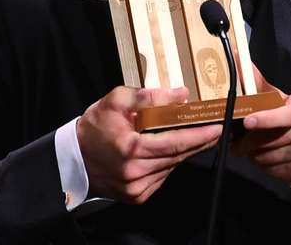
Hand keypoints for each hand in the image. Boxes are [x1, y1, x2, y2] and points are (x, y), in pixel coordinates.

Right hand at [77, 86, 221, 203]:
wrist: (74, 157)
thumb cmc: (95, 126)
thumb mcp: (117, 100)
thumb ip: (149, 96)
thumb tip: (181, 94)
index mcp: (131, 148)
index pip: (175, 142)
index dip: (199, 135)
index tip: (217, 128)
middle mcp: (135, 172)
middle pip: (178, 156)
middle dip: (199, 142)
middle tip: (216, 130)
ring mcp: (136, 187)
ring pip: (172, 167)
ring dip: (185, 152)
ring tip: (196, 137)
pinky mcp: (137, 196)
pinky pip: (162, 176)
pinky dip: (169, 163)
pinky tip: (170, 151)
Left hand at [233, 67, 290, 192]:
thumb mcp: (285, 102)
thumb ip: (260, 85)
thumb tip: (238, 58)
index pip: (290, 114)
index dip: (268, 118)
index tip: (248, 120)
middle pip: (270, 138)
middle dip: (248, 141)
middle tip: (235, 140)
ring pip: (266, 156)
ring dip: (253, 154)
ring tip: (254, 148)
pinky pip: (271, 171)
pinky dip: (262, 166)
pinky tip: (267, 159)